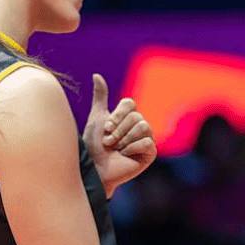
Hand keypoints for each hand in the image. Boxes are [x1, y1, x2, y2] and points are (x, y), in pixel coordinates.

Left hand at [83, 74, 156, 195]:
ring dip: (125, 139)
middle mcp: (139, 125)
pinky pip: (147, 142)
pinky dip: (132, 148)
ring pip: (143, 127)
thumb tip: (96, 75)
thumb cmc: (94, 146)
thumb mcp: (96, 118)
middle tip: (109, 142)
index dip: (118, 115)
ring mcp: (146, 138)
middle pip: (135, 116)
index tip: (106, 127)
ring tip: (116, 149)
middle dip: (119, 130)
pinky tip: (125, 155)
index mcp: (127, 116)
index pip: (129, 104)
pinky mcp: (150, 152)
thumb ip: (100, 97)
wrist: (97, 169)